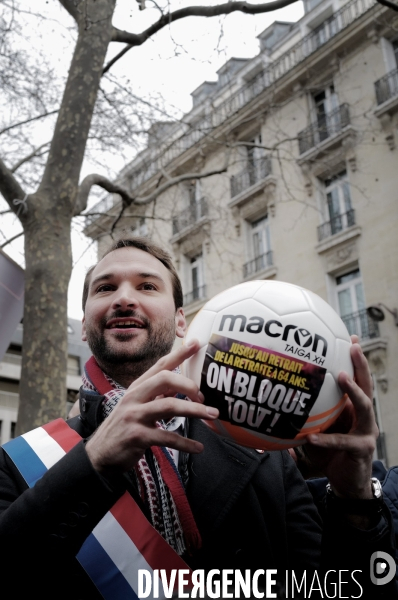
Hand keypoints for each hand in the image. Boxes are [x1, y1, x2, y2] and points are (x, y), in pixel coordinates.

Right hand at [86, 340, 217, 473]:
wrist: (99, 456)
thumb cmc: (123, 429)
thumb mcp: (136, 406)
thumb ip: (156, 395)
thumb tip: (183, 386)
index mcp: (137, 388)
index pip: (160, 365)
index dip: (179, 354)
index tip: (196, 344)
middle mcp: (134, 397)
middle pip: (165, 379)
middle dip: (189, 385)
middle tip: (204, 396)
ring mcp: (134, 416)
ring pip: (169, 406)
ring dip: (195, 411)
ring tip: (212, 416)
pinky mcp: (137, 436)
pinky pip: (167, 436)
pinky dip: (186, 443)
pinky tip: (198, 447)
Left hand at [304, 335, 376, 499]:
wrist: (346, 485)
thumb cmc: (329, 455)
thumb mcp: (316, 432)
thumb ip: (303, 417)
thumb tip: (274, 401)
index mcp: (353, 409)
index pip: (357, 379)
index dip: (355, 359)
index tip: (349, 337)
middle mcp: (364, 417)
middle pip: (367, 384)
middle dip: (360, 364)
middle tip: (352, 346)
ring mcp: (367, 432)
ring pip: (365, 406)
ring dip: (353, 390)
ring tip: (340, 377)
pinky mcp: (362, 449)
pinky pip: (344, 441)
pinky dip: (327, 439)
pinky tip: (311, 437)